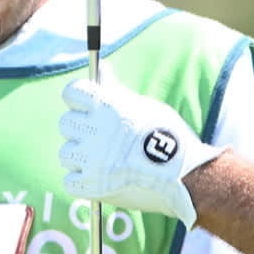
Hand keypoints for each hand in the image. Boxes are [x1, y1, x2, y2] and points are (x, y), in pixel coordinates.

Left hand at [58, 73, 222, 227]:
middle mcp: (95, 130)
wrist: (187, 176)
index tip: (87, 108)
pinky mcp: (91, 186)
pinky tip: (102, 179)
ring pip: (66, 154)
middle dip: (81, 131)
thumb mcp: (144, 107)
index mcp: (108, 106)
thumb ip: (115, 90)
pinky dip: (83, 182)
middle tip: (102, 140)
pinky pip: (70, 181)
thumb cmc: (169, 137)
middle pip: (66, 123)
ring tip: (104, 162)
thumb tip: (100, 66)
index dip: (78, 100)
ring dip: (81, 158)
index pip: (72, 92)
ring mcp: (91, 159)